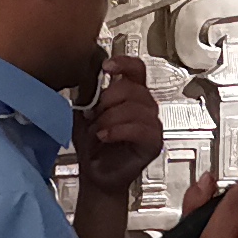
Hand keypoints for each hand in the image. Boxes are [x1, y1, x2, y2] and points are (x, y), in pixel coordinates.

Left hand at [73, 51, 164, 190]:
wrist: (95, 174)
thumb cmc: (93, 146)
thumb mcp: (84, 113)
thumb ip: (88, 93)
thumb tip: (85, 76)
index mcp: (131, 94)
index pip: (136, 69)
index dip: (124, 63)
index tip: (106, 67)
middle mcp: (145, 106)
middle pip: (133, 88)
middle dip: (108, 100)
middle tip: (95, 115)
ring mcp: (152, 124)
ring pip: (135, 108)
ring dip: (110, 118)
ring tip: (98, 130)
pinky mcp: (153, 143)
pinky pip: (140, 129)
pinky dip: (118, 131)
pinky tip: (105, 136)